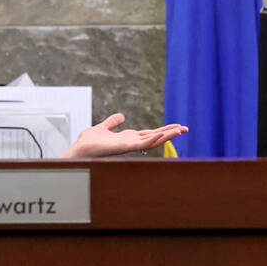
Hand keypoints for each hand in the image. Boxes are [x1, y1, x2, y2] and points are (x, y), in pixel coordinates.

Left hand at [58, 113, 187, 158]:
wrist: (80, 149)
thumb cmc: (89, 142)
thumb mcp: (103, 127)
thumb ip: (112, 122)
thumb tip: (121, 116)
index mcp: (128, 138)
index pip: (149, 133)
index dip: (163, 129)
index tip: (176, 126)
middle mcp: (131, 142)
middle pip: (155, 137)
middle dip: (170, 133)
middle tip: (185, 128)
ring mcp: (130, 146)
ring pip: (152, 141)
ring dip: (166, 135)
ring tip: (180, 130)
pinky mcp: (125, 147)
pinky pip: (143, 144)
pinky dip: (153, 139)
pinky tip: (162, 133)